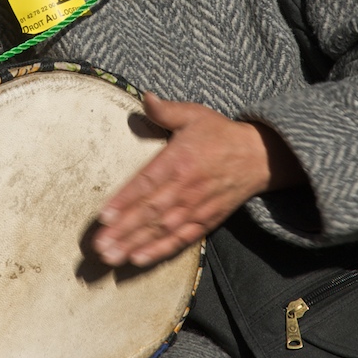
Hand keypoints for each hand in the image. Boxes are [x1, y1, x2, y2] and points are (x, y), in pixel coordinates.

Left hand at [92, 92, 304, 267]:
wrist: (259, 157)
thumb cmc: (220, 134)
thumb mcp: (194, 114)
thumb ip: (167, 110)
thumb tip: (146, 97)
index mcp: (178, 160)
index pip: (146, 183)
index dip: (125, 200)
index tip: (103, 215)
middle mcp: (185, 188)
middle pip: (149, 213)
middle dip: (123, 231)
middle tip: (99, 247)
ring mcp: (195, 208)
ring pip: (161, 230)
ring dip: (135, 245)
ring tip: (111, 257)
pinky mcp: (205, 221)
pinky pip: (180, 240)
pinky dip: (159, 251)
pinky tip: (139, 260)